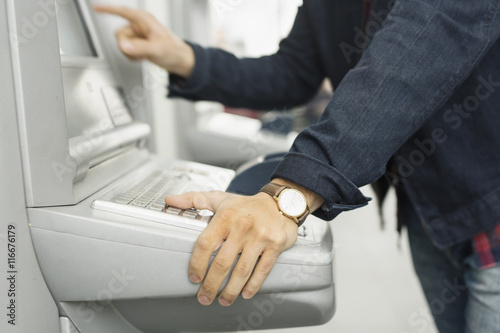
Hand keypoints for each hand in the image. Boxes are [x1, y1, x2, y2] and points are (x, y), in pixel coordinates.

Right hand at [93, 5, 194, 77]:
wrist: (180, 60)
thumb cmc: (174, 51)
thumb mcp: (157, 49)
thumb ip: (139, 48)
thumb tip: (124, 46)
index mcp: (144, 20)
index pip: (122, 12)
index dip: (107, 9)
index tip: (95, 8)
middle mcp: (140, 26)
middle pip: (119, 34)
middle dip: (126, 46)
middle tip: (137, 53)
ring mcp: (138, 36)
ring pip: (122, 43)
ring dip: (130, 53)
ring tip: (143, 56)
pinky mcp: (138, 44)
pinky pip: (126, 50)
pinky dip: (132, 56)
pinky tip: (142, 58)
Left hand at [165, 190, 298, 306]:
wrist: (279, 203)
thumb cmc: (245, 205)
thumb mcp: (219, 198)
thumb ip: (193, 199)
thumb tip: (170, 200)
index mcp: (226, 216)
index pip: (206, 244)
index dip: (197, 264)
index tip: (193, 278)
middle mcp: (242, 227)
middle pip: (222, 262)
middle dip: (211, 285)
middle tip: (204, 297)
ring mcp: (260, 237)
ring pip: (242, 270)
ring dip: (231, 290)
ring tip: (223, 300)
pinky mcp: (275, 245)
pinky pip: (262, 269)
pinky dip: (253, 285)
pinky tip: (245, 293)